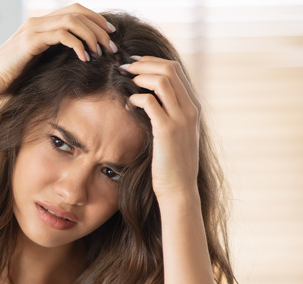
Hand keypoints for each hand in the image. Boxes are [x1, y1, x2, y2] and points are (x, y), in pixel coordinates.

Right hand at [0, 3, 116, 99]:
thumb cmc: (9, 76)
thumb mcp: (36, 62)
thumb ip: (53, 54)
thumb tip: (77, 58)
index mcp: (40, 24)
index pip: (74, 11)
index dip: (95, 19)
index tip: (110, 35)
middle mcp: (37, 21)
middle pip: (77, 12)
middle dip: (99, 27)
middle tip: (111, 45)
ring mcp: (34, 29)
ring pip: (73, 21)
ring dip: (92, 36)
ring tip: (101, 52)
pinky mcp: (31, 41)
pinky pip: (62, 35)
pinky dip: (78, 44)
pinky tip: (84, 58)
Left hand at [123, 57, 201, 201]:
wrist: (179, 187)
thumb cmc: (172, 162)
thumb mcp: (175, 133)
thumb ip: (168, 113)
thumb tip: (148, 97)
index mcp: (193, 106)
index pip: (176, 69)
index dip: (152, 62)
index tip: (134, 63)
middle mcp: (190, 108)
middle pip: (170, 69)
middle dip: (144, 63)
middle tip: (124, 67)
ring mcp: (181, 118)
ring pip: (162, 80)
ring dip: (139, 76)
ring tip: (124, 80)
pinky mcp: (167, 130)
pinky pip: (150, 102)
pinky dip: (135, 97)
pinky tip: (127, 104)